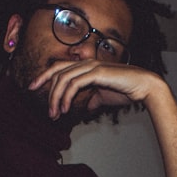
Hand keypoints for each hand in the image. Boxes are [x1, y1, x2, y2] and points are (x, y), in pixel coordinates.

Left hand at [28, 59, 165, 120]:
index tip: (32, 87)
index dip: (43, 76)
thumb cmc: (125, 91)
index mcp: (86, 66)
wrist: (144, 87)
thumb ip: (91, 100)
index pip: (59, 68)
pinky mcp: (97, 72)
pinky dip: (66, 96)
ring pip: (64, 79)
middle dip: (46, 91)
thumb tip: (84, 108)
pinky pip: (74, 84)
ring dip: (56, 98)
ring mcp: (91, 66)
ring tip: (54, 114)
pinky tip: (65, 109)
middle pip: (57, 72)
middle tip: (47, 111)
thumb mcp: (102, 98)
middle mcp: (86, 63)